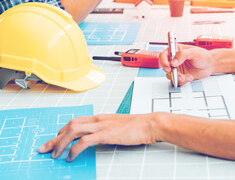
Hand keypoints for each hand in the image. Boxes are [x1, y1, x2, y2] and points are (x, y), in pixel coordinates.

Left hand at [38, 113, 158, 161]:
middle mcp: (98, 120)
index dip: (62, 131)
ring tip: (54, 154)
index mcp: (101, 117)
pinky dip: (74, 149)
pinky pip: (84, 142)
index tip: (55, 139)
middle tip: (44, 148)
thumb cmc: (138, 126)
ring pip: (73, 131)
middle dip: (55, 138)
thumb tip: (100, 137)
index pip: (76, 121)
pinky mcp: (106, 134)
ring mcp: (102, 126)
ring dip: (60, 143)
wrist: (150, 124)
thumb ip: (107, 129)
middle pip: (70, 125)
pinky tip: (71, 157)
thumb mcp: (119, 125)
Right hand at [159, 45, 213, 85]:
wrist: (210, 65)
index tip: (169, 66)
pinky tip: (190, 77)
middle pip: (165, 67)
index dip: (163, 61)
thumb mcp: (194, 52)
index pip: (164, 55)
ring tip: (186, 77)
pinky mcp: (181, 76)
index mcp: (176, 51)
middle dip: (171, 72)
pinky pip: (177, 81)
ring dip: (177, 78)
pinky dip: (183, 81)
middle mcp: (175, 60)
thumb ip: (182, 55)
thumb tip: (173, 61)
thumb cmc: (203, 56)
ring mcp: (178, 69)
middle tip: (177, 74)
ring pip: (170, 75)